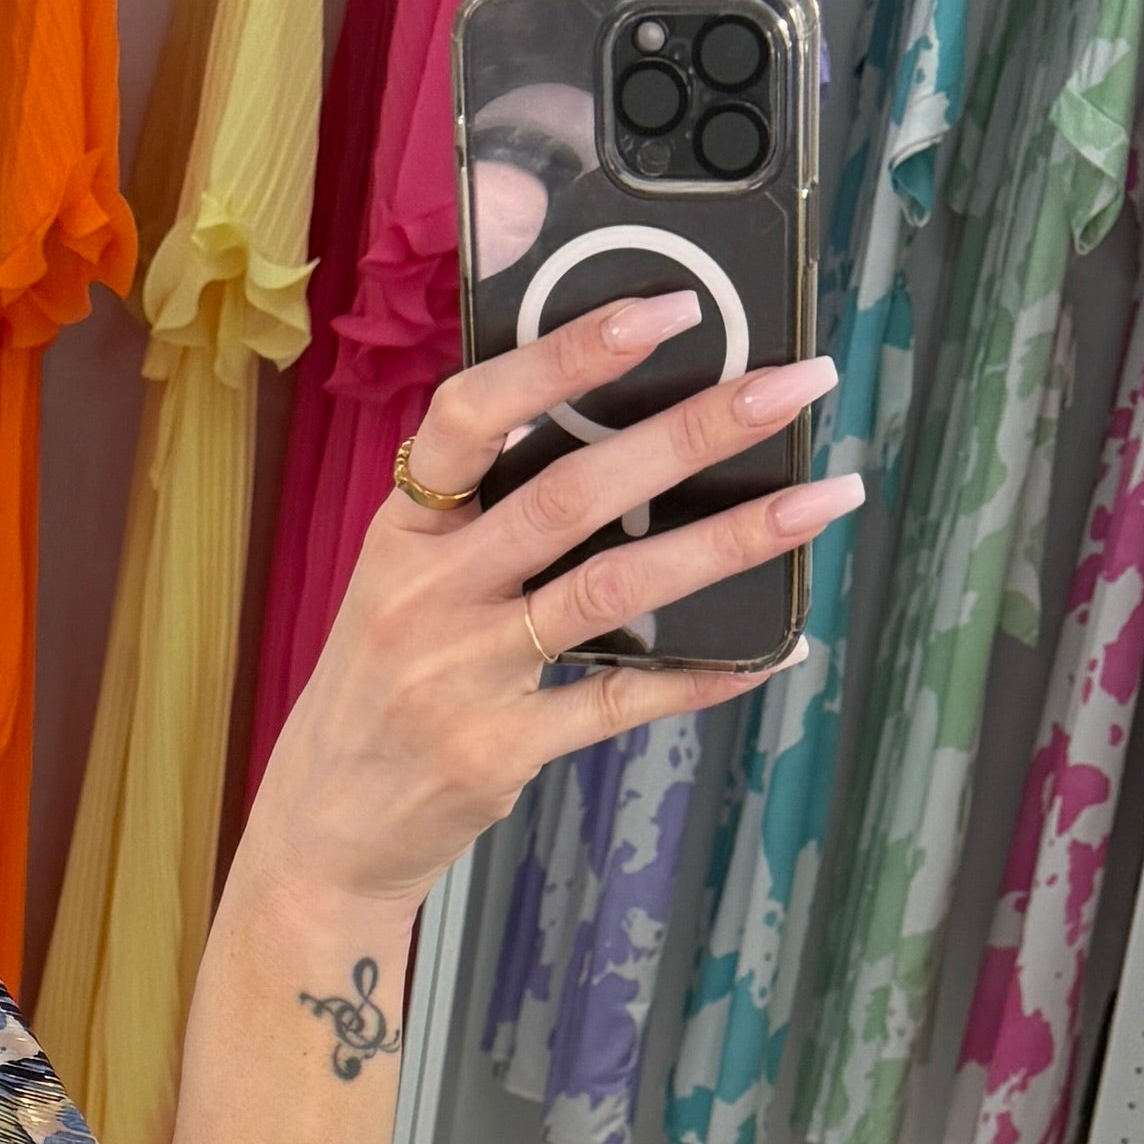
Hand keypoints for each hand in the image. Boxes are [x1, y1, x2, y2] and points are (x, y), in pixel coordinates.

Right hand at [243, 291, 863, 929]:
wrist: (322, 832)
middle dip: (694, 431)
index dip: (565, 356)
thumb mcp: (399, 587)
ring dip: (730, 540)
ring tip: (821, 501)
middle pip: (572, 493)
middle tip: (796, 386)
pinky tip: (772, 650)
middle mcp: (427, 595)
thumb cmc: (380, 693)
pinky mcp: (496, 750)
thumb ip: (481, 520)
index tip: (664, 310)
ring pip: (614, 590)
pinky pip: (618, 700)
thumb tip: (620, 436)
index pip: (471, 416)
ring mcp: (462, 675)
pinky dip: (702, 675)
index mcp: (402, 533)